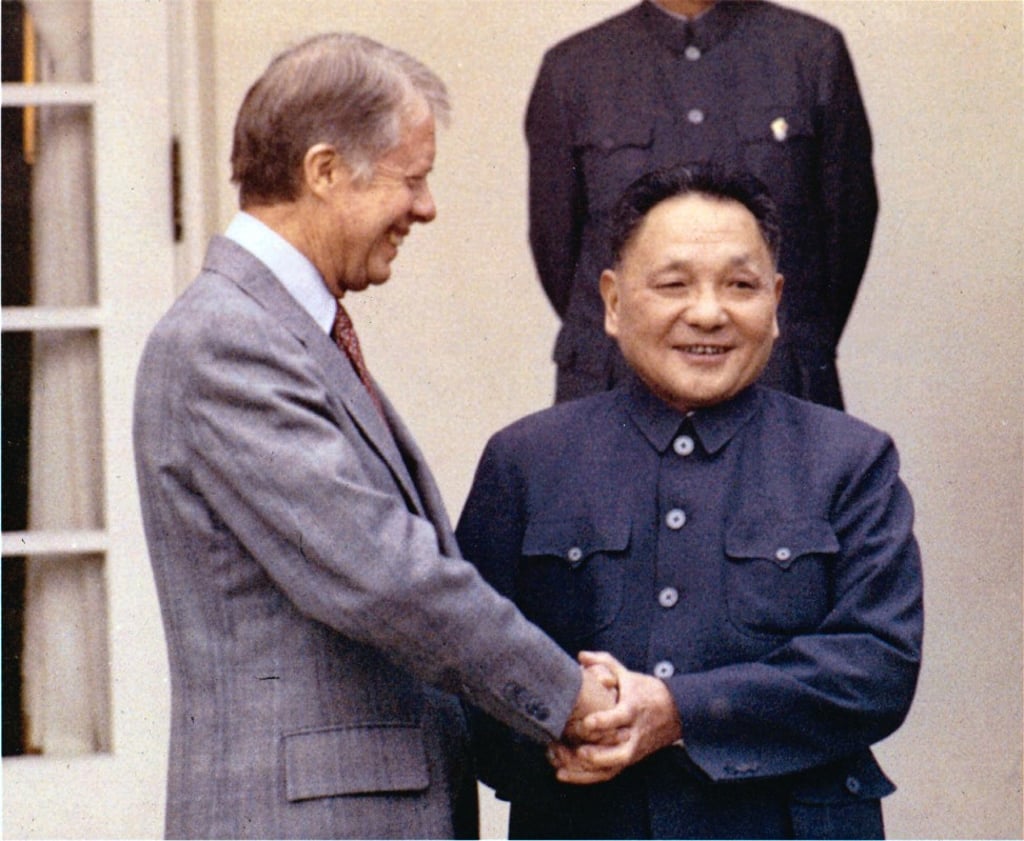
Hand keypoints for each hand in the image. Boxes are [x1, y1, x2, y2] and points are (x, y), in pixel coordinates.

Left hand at [548, 651, 682, 784]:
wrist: (675, 712)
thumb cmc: (646, 691)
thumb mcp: (627, 674)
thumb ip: (604, 663)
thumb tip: (581, 656)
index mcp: (634, 708)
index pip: (622, 717)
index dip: (605, 721)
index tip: (587, 723)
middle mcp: (634, 733)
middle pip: (620, 752)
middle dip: (597, 755)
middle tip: (576, 751)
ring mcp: (632, 749)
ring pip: (613, 767)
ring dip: (586, 770)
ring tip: (562, 765)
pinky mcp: (628, 760)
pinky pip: (608, 773)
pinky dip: (586, 777)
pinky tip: (564, 773)